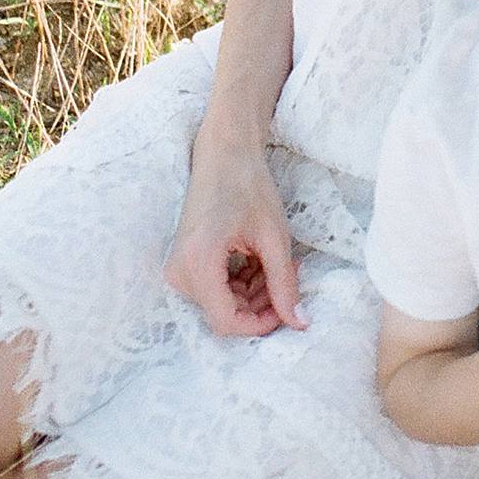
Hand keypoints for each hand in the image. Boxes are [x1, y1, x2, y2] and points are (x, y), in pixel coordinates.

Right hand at [164, 141, 305, 336]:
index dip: (260, 324)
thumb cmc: (248, 186)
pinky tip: (258, 261)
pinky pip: (216, 291)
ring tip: (275, 263)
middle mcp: (180, 272)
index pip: (227, 321)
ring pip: (223, 304)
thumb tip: (299, 323)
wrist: (222, 154)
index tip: (287, 309)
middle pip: (225, 314)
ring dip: (254, 294)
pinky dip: (242, 284)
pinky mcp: (184, 265)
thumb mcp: (274, 237)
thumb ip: (284, 284)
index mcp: (198, 263)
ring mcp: (179, 269)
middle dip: (261, 304)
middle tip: (288, 276)